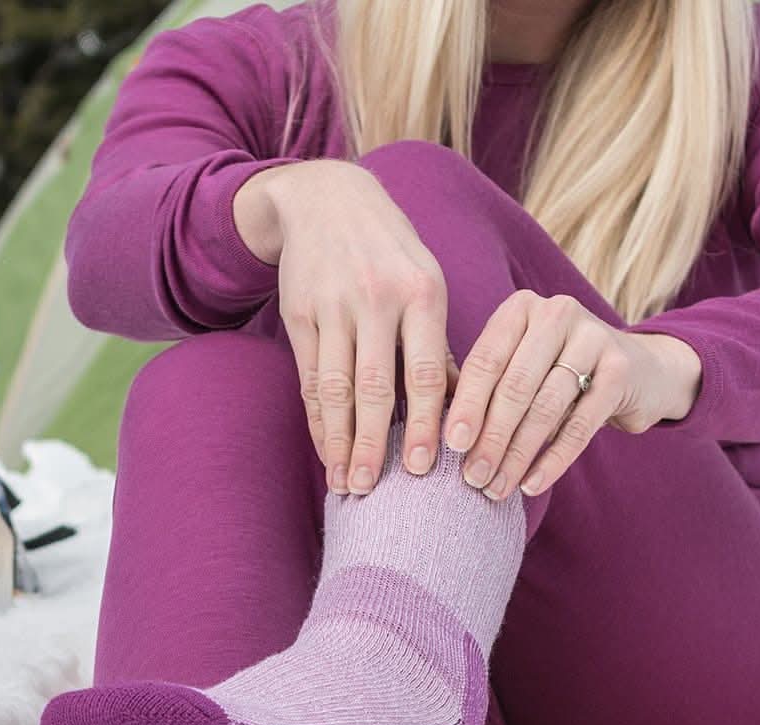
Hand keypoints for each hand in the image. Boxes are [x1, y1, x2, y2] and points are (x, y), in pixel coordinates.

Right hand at [237, 160, 454, 494]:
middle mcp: (376, 299)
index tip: (424, 468)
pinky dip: (317, 419)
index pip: (423, 372)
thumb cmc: (392, 253)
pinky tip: (325, 449)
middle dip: (374, 444)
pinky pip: (309, 378)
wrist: (327, 198)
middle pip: (374, 387)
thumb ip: (438, 344)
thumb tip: (460, 409)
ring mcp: (333, 306)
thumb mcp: (426, 282)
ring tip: (345, 482)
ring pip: (336, 388)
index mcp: (421, 294)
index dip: (424, 423)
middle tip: (375, 491)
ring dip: (339, 441)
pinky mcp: (299, 313)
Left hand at [444, 290, 700, 499]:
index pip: (485, 360)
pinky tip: (532, 484)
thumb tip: (442, 438)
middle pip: (514, 386)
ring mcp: (593, 337)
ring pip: (545, 408)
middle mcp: (556, 312)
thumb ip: (488, 386)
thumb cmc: (559, 374)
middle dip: (490, 437)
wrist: (639, 371)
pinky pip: (580, 426)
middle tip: (472, 477)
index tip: (451, 445)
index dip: (467, 406)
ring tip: (496, 488)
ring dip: (517, 455)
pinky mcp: (620, 370)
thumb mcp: (522, 366)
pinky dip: (553, 460)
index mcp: (521, 308)